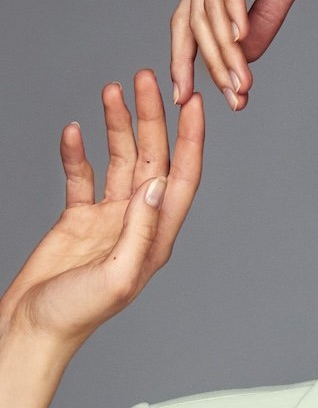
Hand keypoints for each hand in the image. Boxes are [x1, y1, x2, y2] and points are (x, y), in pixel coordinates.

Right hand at [0, 70, 204, 355]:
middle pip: (153, 158)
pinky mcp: (78, 221)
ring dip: (119, 126)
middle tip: (146, 77)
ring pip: (119, 160)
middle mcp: (139, 223)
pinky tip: (76, 129)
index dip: (190, 139)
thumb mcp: (118, 275)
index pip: (182, 177)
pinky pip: (81, 176)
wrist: (33, 329)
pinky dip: (79, 152)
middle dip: (153, 117)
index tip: (194, 103)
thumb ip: (141, 230)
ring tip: (114, 89)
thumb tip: (158, 183)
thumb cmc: (77, 314)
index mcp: (157, 237)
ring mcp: (109, 220)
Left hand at [170, 0, 317, 110]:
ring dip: (224, 49)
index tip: (198, 98)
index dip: (193, 60)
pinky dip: (230, 10)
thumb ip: (268, 15)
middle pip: (193, 20)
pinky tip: (239, 39)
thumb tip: (249, 54)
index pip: (195, 21)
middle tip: (228, 101)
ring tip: (240, 81)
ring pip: (209, 5)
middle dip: (207, 66)